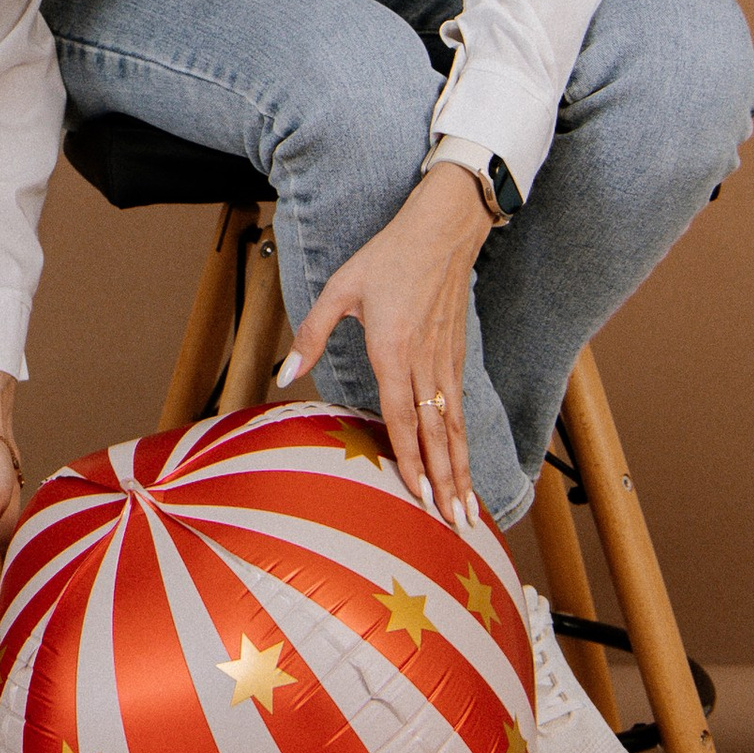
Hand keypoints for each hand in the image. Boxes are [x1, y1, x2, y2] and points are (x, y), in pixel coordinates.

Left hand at [274, 167, 490, 530]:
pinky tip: (465, 463)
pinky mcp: (455, 355)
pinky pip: (460, 407)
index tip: (419, 496)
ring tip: (467, 510)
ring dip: (461, 471)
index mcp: (393, 350)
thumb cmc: (387, 257)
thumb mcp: (339, 289)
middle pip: (437, 435)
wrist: (442, 229)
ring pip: (455, 427)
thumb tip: (286, 374)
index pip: (402, 418)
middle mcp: (423, 363)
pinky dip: (465, 440)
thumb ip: (312, 335)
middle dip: (446, 483)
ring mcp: (444, 361)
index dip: (411, 460)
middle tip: (454, 523)